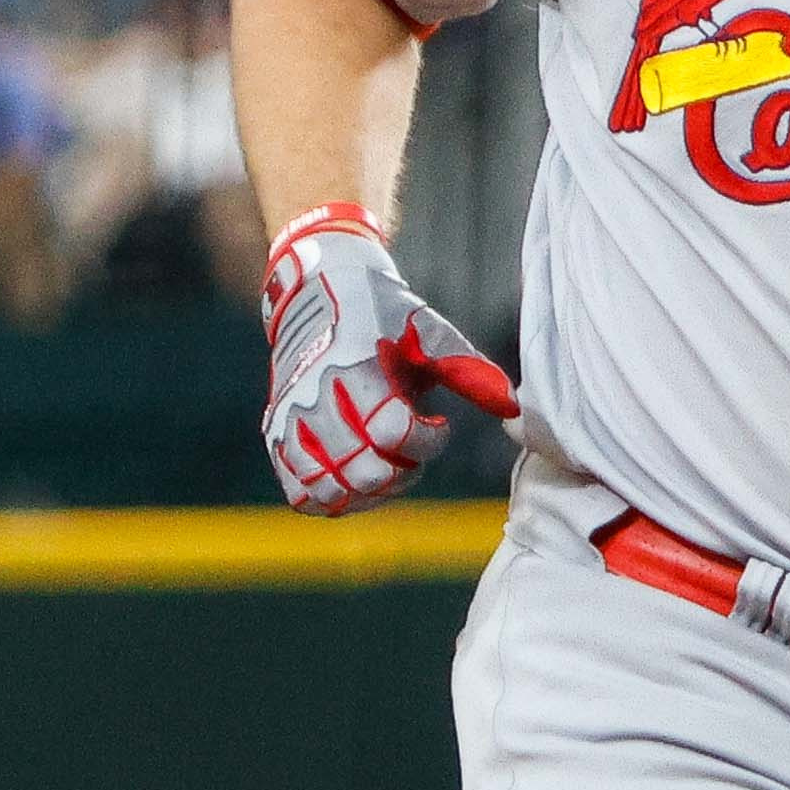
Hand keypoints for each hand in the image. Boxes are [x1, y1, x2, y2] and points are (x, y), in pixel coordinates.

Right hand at [259, 203, 514, 515]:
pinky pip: (300, 491)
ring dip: (369, 491)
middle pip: (363, 471)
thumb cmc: (383, 315)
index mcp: (355, 369)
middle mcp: (315, 397)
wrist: (317, 291)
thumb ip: (468, 372)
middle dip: (402, 470)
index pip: (393, 432)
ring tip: (386, 463)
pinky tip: (356, 479)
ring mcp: (291, 420)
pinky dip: (332, 498)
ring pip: (331, 490)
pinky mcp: (277, 434)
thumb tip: (512, 406)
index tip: (438, 422)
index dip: (427, 440)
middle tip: (412, 448)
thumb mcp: (429, 332)